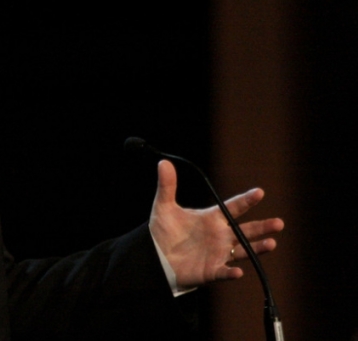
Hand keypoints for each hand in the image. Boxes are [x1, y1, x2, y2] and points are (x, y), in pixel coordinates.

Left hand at [149, 160, 284, 288]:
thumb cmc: (164, 231)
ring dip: (257, 248)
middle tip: (279, 223)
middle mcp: (220, 235)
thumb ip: (167, 186)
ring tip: (272, 243)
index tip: (259, 192)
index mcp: (212, 218)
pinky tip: (238, 272)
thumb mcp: (163, 207)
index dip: (246, 200)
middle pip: (245, 230)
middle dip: (262, 227)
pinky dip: (230, 272)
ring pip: (243, 250)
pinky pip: (223, 272)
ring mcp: (218, 253)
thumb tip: (164, 163)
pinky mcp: (211, 270)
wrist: (156, 256)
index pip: (233, 207)